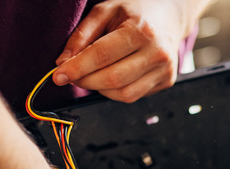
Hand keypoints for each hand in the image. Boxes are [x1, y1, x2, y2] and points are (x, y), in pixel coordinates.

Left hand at [52, 0, 190, 102]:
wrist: (170, 15)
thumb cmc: (137, 11)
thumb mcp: (105, 11)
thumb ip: (82, 35)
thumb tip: (63, 63)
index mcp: (141, 31)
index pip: (102, 56)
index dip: (77, 68)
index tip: (58, 76)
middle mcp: (157, 52)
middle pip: (112, 78)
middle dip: (85, 81)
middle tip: (72, 76)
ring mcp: (164, 70)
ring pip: (123, 93)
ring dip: (99, 89)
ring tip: (91, 76)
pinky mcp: (166, 82)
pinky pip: (133, 96)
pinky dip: (115, 91)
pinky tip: (111, 77)